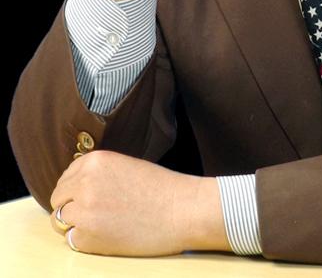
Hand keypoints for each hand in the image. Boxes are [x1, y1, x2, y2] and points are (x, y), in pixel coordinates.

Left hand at [49, 150, 229, 255]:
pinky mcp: (88, 237)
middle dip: (71, 206)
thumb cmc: (161, 188)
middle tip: (93, 213)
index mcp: (94, 161)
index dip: (74, 189)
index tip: (87, 196)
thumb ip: (98, 173)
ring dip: (75, 223)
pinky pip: (72, 240)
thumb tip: (74, 187)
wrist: (182, 210)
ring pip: (60, 220)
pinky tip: (106, 235)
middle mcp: (84, 183)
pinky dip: (84, 240)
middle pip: (58, 198)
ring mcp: (84, 211)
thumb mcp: (125, 166)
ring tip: (100, 225)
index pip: (65, 176)